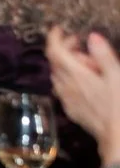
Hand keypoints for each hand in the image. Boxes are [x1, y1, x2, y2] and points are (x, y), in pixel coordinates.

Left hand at [46, 29, 119, 162]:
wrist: (118, 138)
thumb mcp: (117, 76)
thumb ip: (103, 56)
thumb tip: (91, 37)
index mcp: (75, 75)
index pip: (55, 52)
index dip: (54, 38)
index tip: (58, 29)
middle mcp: (65, 87)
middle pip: (55, 63)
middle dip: (65, 50)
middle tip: (81, 45)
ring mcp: (67, 100)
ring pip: (58, 76)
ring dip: (67, 66)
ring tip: (87, 64)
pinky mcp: (72, 111)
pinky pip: (64, 90)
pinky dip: (70, 80)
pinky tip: (85, 83)